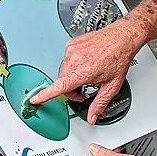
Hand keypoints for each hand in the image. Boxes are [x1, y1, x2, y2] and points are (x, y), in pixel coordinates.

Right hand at [29, 18, 143, 123]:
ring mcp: (72, 50)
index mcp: (83, 72)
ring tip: (88, 73)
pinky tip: (86, 62)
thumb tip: (92, 117)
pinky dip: (73, 63)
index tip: (35, 100)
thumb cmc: (118, 58)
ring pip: (64, 70)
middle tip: (84, 90)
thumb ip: (99, 104)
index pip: (59, 87)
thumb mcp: (111, 86)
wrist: (121, 38)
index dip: (45, 95)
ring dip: (72, 75)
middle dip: (71, 89)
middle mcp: (75, 59)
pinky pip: (67, 58)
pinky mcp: (71, 43)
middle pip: (62, 80)